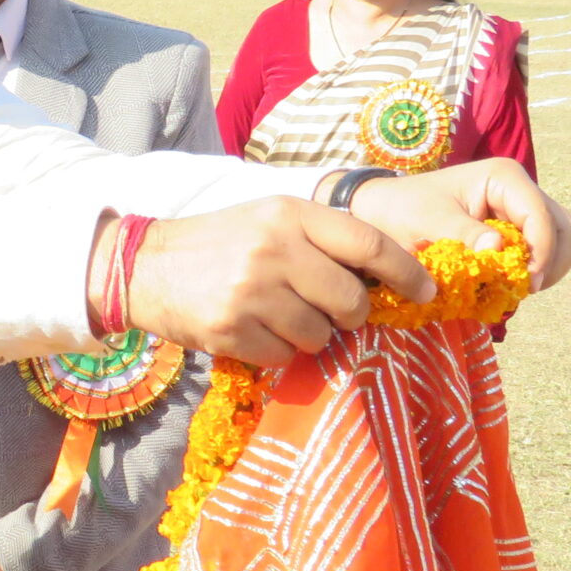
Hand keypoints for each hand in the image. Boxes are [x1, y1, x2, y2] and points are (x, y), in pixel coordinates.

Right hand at [125, 196, 430, 364]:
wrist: (144, 265)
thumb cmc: (221, 242)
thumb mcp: (272, 219)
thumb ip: (323, 240)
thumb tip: (386, 278)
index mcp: (290, 213)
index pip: (368, 244)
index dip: (406, 272)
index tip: (426, 292)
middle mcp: (273, 249)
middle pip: (350, 302)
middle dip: (350, 316)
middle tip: (331, 312)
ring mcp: (251, 291)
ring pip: (319, 336)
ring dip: (309, 336)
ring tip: (279, 317)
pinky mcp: (230, 329)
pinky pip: (283, 356)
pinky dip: (276, 351)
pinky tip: (253, 330)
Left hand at [345, 158, 570, 292]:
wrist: (386, 209)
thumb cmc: (404, 209)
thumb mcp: (430, 221)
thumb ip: (464, 235)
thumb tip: (498, 248)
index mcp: (503, 177)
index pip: (540, 215)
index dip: (541, 251)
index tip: (526, 283)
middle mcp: (518, 188)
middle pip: (563, 228)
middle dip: (551, 261)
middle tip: (524, 289)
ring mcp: (519, 208)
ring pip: (560, 240)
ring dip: (547, 268)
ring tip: (518, 288)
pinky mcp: (513, 227)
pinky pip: (540, 250)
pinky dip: (534, 269)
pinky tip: (510, 283)